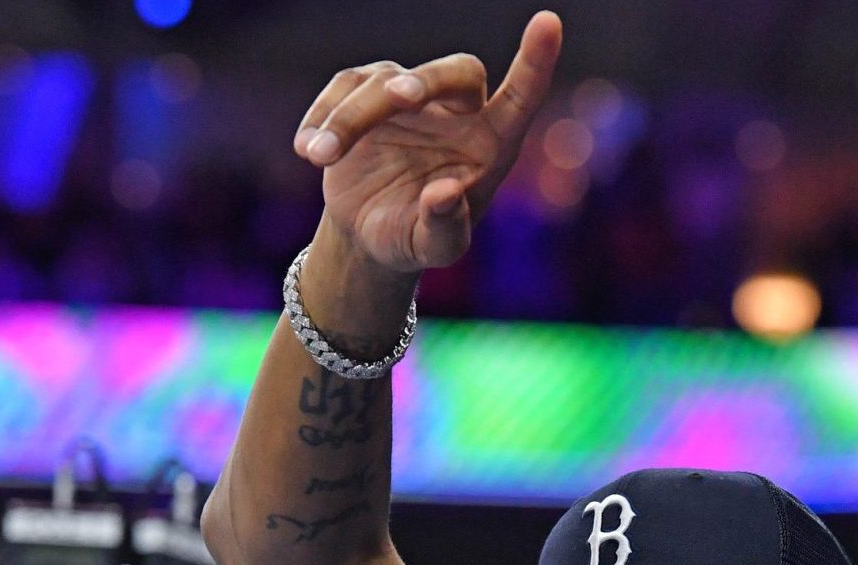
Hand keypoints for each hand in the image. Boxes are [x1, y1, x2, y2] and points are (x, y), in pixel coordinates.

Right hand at [294, 11, 562, 274]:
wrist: (368, 235)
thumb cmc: (415, 239)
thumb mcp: (434, 248)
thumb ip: (445, 228)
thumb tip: (446, 196)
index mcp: (490, 144)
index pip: (521, 97)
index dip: (536, 61)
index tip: (548, 23)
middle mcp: (457, 112)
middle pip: (457, 72)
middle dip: (429, 79)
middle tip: (399, 98)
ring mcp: (410, 99)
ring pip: (387, 81)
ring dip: (352, 115)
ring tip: (321, 156)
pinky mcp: (365, 92)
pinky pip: (344, 87)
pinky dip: (323, 115)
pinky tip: (308, 149)